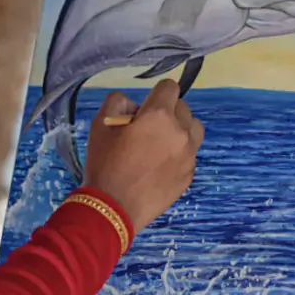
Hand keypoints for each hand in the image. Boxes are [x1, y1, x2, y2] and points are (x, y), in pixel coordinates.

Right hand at [81, 79, 202, 232]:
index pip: (170, 87)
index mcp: (158, 115)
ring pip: (194, 129)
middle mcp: (180, 132)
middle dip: (167, 111)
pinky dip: (179, 154)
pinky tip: (159, 167)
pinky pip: (190, 154)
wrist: (113, 208)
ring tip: (161, 143)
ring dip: (181, 129)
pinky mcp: (189, 175)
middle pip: (183, 107)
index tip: (146, 106)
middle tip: (147, 128)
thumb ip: (117, 102)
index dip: (156, 93)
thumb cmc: (104, 164)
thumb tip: (135, 107)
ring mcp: (188, 156)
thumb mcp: (100, 124)